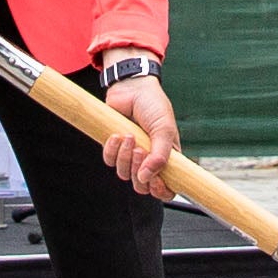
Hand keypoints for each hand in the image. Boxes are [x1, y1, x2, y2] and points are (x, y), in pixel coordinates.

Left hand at [98, 67, 179, 196]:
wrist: (132, 86)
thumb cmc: (153, 106)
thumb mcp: (164, 129)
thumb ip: (160, 156)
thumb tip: (146, 178)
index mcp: (167, 158)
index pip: (167, 188)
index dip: (161, 191)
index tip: (156, 181)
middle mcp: (149, 160)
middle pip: (142, 185)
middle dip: (138, 171)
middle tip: (139, 150)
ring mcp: (131, 154)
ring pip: (124, 174)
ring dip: (125, 157)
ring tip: (129, 136)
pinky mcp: (115, 147)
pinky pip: (109, 160)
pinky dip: (112, 150)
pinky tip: (117, 134)